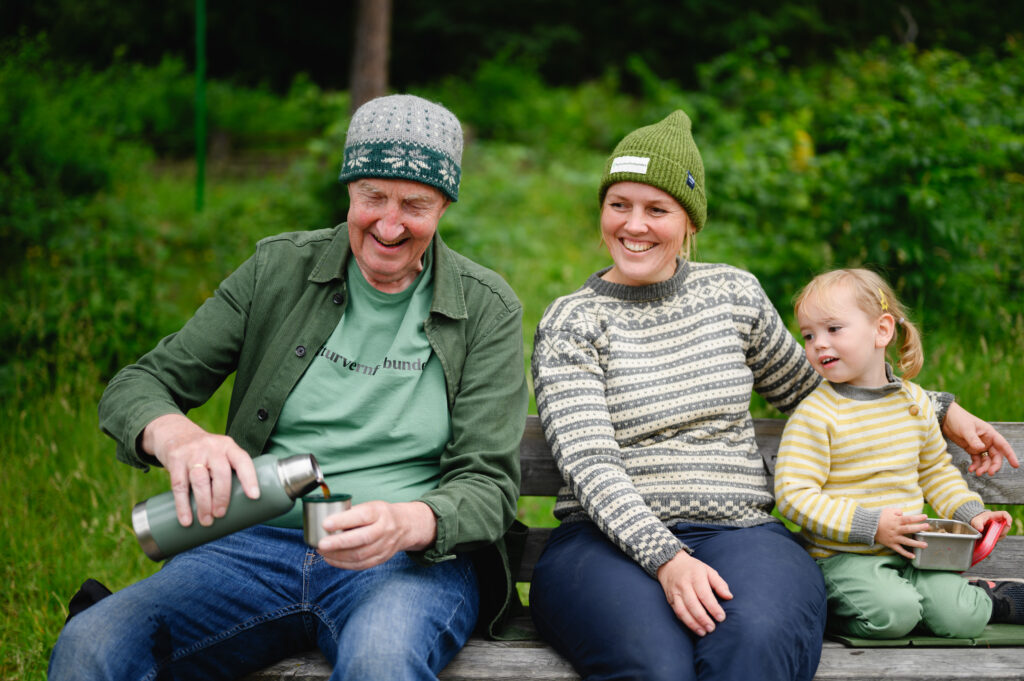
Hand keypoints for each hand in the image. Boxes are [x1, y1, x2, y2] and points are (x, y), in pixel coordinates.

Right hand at [142, 413, 258, 527]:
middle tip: (221, 514)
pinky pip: (179, 485)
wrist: (174, 432)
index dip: (250, 478)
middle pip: (220, 473)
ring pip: (200, 480)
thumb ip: (228, 472)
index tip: (254, 496)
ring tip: (206, 520)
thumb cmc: (205, 452)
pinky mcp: (175, 460)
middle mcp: (212, 447)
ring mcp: (193, 453)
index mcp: (228, 446)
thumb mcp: (219, 452)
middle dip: (222, 497)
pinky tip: (186, 519)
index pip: (242, 460)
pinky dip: (183, 505)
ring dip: (204, 504)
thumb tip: (240, 507)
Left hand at [317, 500, 436, 570]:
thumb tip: (326, 524)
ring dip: (338, 555)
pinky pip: (361, 565)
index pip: (362, 516)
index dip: (343, 520)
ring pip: (360, 555)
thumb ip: (351, 514)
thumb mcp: (370, 506)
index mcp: (379, 512)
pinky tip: (332, 559)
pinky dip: (344, 564)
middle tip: (321, 544)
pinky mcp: (381, 558)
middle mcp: (384, 529)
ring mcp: (384, 546)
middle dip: (338, 543)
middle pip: (361, 539)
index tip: (325, 524)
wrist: (405, 526)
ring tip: (323, 552)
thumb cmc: (380, 514)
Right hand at [656, 550, 732, 635]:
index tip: (721, 618)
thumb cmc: (694, 569)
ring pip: (683, 610)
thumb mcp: (708, 571)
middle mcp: (684, 584)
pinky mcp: (670, 599)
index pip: (704, 594)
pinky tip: (695, 627)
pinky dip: (686, 621)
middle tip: (712, 628)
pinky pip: (677, 612)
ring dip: (693, 623)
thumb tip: (729, 597)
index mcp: (695, 576)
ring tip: (703, 632)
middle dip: (703, 618)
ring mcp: (675, 592)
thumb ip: (719, 584)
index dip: (713, 608)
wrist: (670, 564)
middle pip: (693, 604)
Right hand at [875, 508, 929, 558]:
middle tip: (927, 527)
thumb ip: (897, 512)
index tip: (925, 517)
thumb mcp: (888, 511)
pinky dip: (906, 554)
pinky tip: (913, 556)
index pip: (909, 519)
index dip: (917, 517)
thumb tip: (903, 514)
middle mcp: (896, 530)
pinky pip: (899, 550)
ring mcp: (894, 538)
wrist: (868, 526)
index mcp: (896, 521)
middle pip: (909, 529)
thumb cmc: (878, 517)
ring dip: (916, 544)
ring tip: (925, 545)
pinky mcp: (891, 544)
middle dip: (919, 528)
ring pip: (907, 541)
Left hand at [942, 402, 1019, 475]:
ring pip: (986, 460)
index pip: (1003, 445)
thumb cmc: (959, 419)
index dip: (1010, 455)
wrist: (946, 418)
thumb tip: (981, 448)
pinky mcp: (971, 449)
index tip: (1015, 465)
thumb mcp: (966, 429)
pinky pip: (976, 460)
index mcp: (990, 434)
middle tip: (989, 473)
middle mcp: (987, 441)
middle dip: (994, 465)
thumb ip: (973, 439)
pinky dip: (975, 465)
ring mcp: (979, 446)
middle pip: (996, 456)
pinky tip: (971, 469)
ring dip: (984, 467)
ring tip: (977, 472)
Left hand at [970, 510, 1012, 538]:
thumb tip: (980, 529)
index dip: (1008, 518)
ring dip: (999, 536)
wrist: (975, 525)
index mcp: (994, 515)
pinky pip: (1000, 537)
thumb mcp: (976, 521)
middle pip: (1007, 525)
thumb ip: (977, 524)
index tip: (1008, 524)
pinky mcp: (998, 533)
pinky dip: (997, 539)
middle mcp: (999, 521)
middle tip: (996, 535)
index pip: (1004, 514)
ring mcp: (999, 527)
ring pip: (1004, 532)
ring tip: (991, 538)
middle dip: (1003, 531)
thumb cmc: (977, 520)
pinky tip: (991, 539)